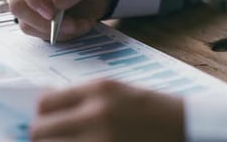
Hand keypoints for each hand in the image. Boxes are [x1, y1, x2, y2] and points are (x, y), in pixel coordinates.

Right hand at [9, 0, 121, 40]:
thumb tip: (57, 0)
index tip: (51, 12)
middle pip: (18, 3)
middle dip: (44, 21)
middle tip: (70, 25)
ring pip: (26, 21)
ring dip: (54, 30)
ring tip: (80, 24)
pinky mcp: (37, 14)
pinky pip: (38, 30)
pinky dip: (58, 34)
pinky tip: (77, 26)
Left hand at [30, 79, 184, 141]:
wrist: (186, 127)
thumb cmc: (151, 108)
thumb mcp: (116, 90)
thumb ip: (80, 96)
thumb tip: (46, 104)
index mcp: (97, 90)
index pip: (44, 103)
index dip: (42, 114)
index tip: (48, 120)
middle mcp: (95, 115)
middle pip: (40, 131)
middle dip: (43, 136)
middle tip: (56, 138)